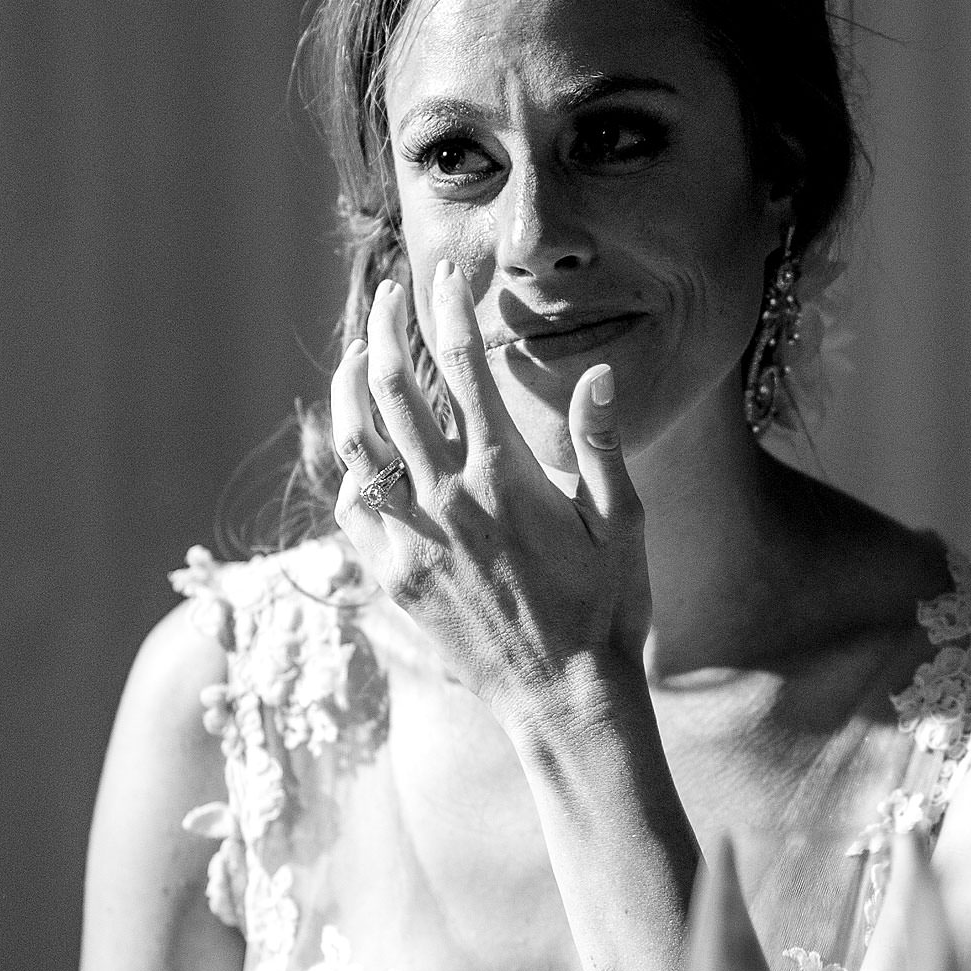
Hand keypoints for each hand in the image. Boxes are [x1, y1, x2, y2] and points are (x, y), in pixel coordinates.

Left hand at [330, 261, 650, 729]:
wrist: (564, 696)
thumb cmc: (608, 606)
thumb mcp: (622, 520)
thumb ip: (600, 442)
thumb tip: (597, 371)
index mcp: (505, 476)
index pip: (463, 368)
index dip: (448, 310)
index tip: (443, 274)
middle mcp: (448, 501)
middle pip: (393, 391)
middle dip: (383, 329)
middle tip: (387, 293)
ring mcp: (412, 541)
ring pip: (356, 445)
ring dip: (348, 390)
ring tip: (354, 356)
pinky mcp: (393, 579)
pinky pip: (351, 509)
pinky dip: (347, 468)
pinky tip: (358, 451)